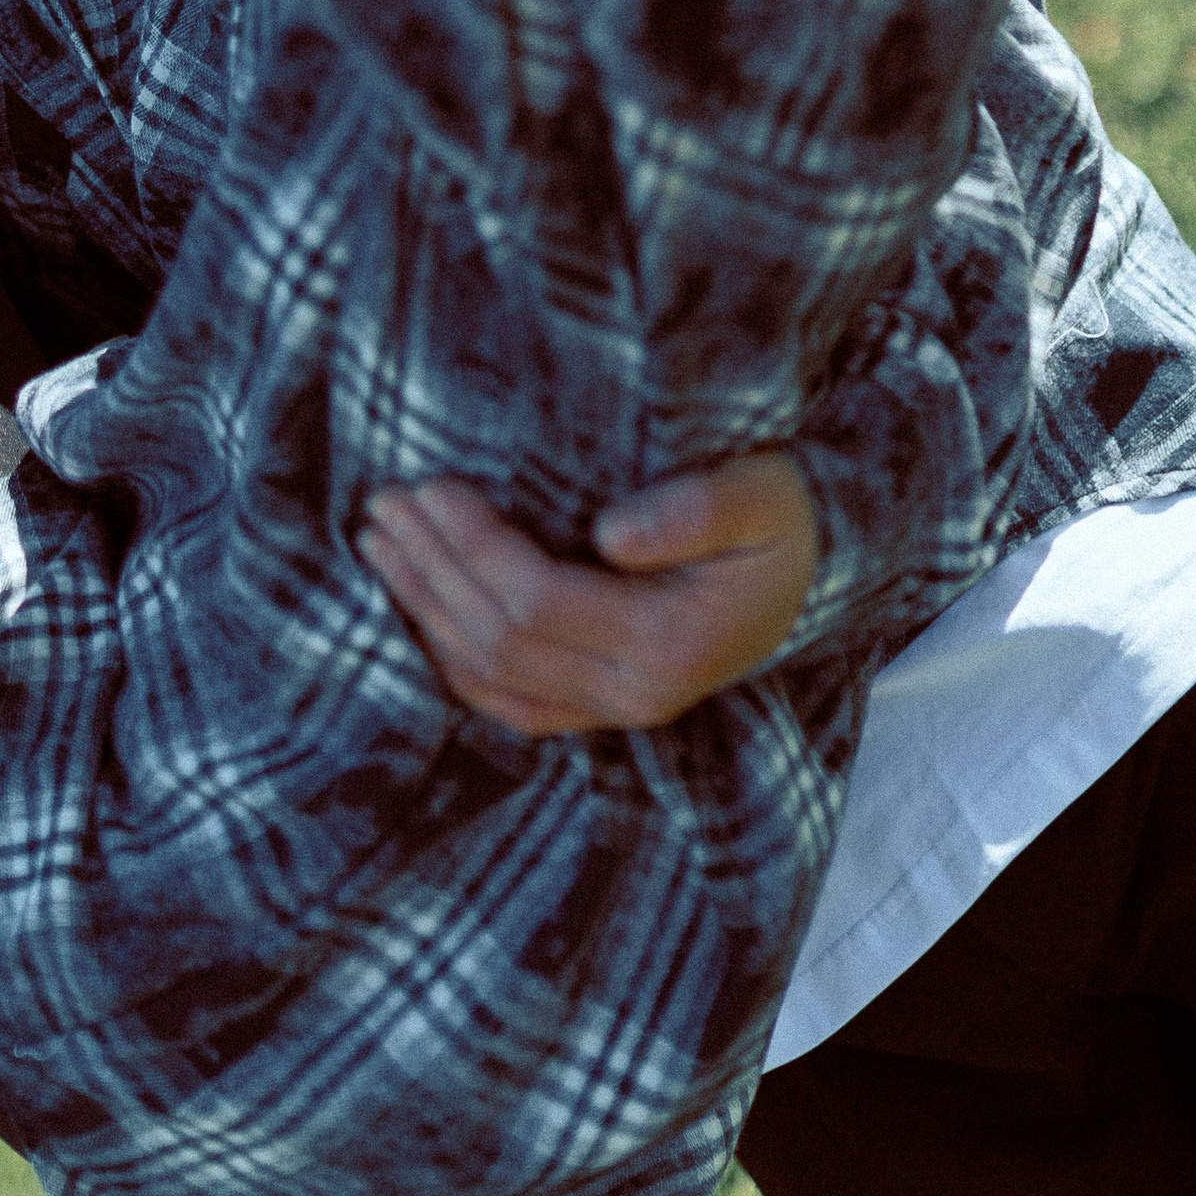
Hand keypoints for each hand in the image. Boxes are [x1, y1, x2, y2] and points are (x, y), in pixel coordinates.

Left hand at [359, 453, 819, 736]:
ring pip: (490, 675)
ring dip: (425, 608)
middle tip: (384, 502)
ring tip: (378, 542)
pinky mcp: (599, 705)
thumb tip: (611, 532)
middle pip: (500, 640)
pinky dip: (449, 658)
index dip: (473, 546)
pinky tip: (415, 609)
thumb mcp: (761, 498)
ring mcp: (613, 710)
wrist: (816, 572)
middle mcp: (633, 694)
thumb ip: (696, 511)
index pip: (538, 602)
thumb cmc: (784, 522)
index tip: (431, 485)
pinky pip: (506, 699)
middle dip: (433, 569)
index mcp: (668, 646)